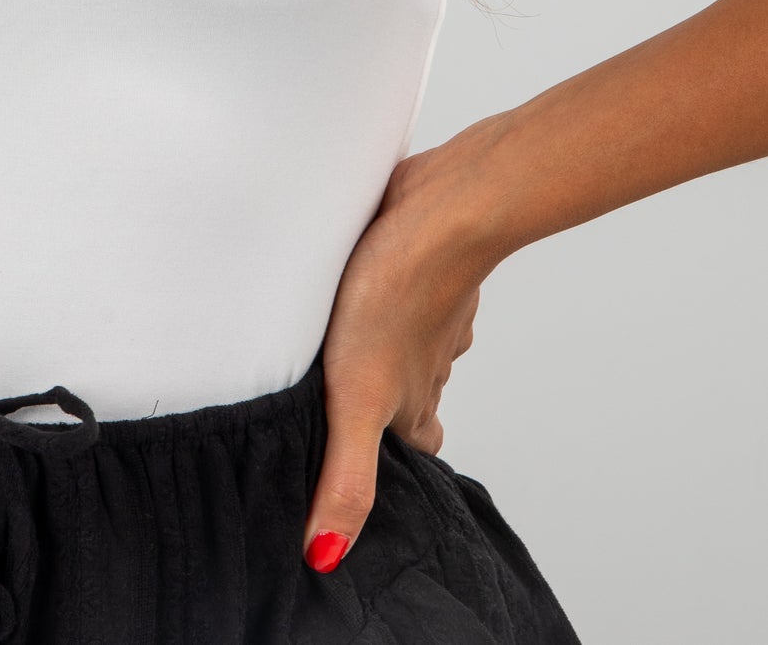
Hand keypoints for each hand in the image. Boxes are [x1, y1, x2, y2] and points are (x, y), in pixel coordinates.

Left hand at [301, 127, 502, 574]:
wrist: (441, 210)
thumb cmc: (397, 297)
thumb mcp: (357, 400)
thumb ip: (347, 478)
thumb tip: (326, 557)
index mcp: (413, 401)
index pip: (414, 446)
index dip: (393, 458)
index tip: (369, 465)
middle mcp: (427, 358)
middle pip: (414, 393)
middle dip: (388, 401)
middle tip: (349, 402)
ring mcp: (428, 307)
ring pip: (413, 338)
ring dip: (387, 341)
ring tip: (344, 340)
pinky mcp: (415, 258)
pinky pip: (407, 281)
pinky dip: (388, 284)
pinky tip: (357, 274)